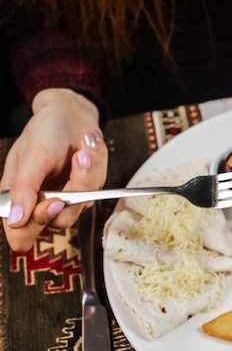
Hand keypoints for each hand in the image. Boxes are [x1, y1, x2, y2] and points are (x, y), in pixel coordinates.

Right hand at [0, 88, 107, 250]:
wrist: (71, 115)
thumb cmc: (45, 132)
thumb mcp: (31, 156)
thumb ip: (23, 188)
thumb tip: (14, 220)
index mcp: (16, 198)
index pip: (21, 235)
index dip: (36, 225)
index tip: (53, 201)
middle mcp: (40, 203)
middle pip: (59, 221)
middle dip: (74, 188)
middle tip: (78, 159)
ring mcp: (65, 199)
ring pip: (82, 205)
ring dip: (87, 173)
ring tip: (82, 150)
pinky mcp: (85, 191)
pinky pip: (96, 189)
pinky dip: (95, 167)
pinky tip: (87, 149)